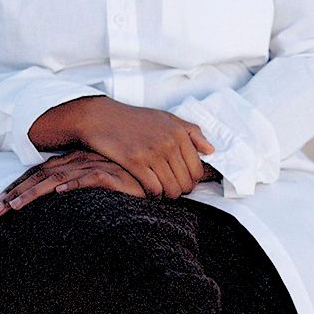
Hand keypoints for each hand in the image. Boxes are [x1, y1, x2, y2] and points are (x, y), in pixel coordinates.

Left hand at [0, 151, 147, 214]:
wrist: (156, 175)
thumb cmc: (126, 182)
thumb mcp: (95, 183)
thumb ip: (75, 187)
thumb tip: (50, 202)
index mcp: (74, 161)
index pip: (38, 172)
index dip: (17, 186)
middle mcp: (81, 160)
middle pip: (41, 175)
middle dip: (17, 192)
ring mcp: (96, 166)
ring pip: (58, 178)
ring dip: (35, 192)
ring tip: (16, 206)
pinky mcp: (114, 175)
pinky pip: (90, 178)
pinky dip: (74, 184)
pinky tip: (59, 193)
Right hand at [29, 97, 215, 198]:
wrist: (102, 117)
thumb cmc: (134, 119)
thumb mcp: (166, 118)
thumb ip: (192, 132)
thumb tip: (211, 150)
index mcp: (179, 132)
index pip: (197, 169)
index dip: (192, 181)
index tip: (182, 182)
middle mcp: (169, 142)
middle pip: (186, 182)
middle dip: (180, 190)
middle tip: (171, 190)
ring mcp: (152, 153)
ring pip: (172, 189)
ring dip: (167, 195)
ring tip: (161, 192)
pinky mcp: (135, 162)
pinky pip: (154, 189)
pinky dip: (154, 195)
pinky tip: (150, 192)